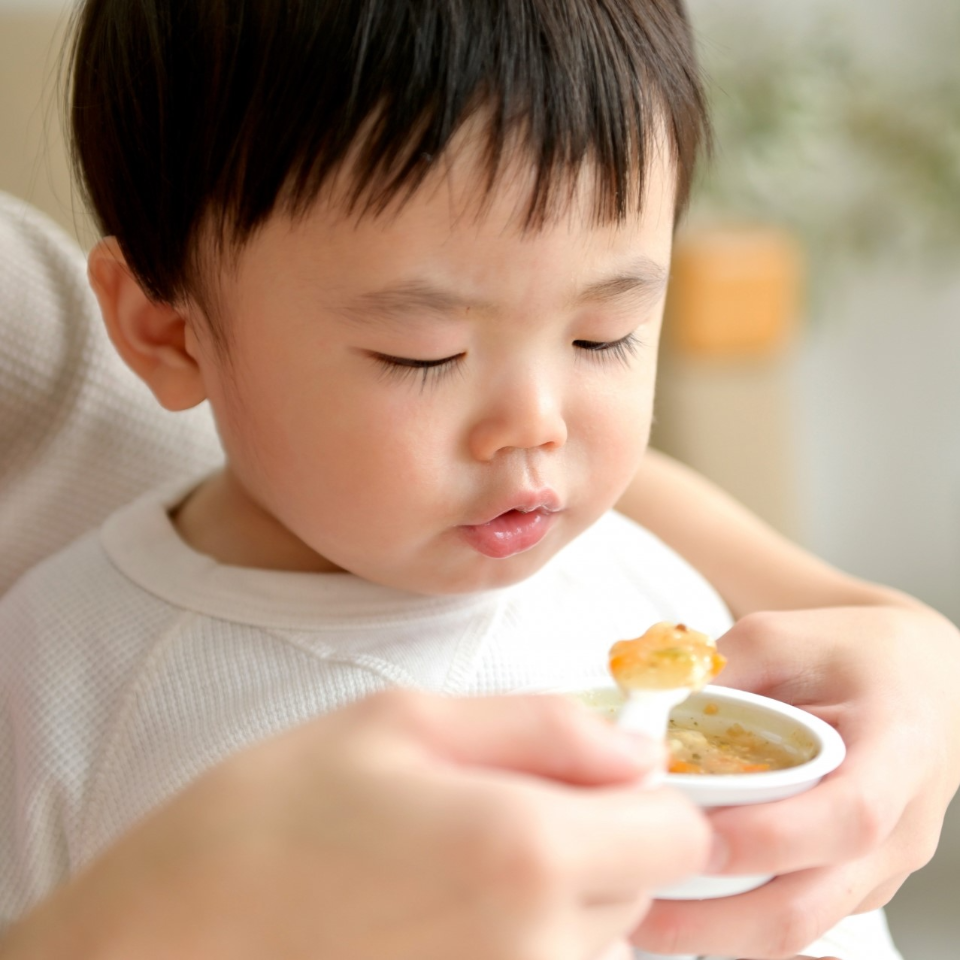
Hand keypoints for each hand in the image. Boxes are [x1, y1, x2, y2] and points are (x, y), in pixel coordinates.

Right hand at [1, 690, 709, 959]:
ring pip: (599, 935)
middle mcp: (538, 947)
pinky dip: (523, 933)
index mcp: (528, 850)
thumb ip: (543, 725)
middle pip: (642, 885)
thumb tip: (635, 745)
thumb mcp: (406, 719)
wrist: (176, 932)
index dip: (647, 793)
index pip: (680, 834)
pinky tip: (440, 906)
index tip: (590, 772)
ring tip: (456, 855)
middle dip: (601, 835)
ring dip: (562, 889)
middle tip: (501, 801)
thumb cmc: (280, 807)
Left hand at [631, 604, 959, 958]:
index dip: (769, 837)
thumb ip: (716, 674)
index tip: (695, 834)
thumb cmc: (851, 653)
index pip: (847, 816)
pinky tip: (674, 903)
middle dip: (716, 919)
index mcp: (898, 749)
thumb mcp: (781, 637)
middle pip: (811, 904)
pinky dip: (732, 923)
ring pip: (796, 928)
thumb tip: (639, 715)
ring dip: (714, 930)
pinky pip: (792, 920)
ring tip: (637, 911)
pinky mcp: (851, 886)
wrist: (916, 679)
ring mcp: (878, 869)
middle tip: (636, 902)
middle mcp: (899, 826)